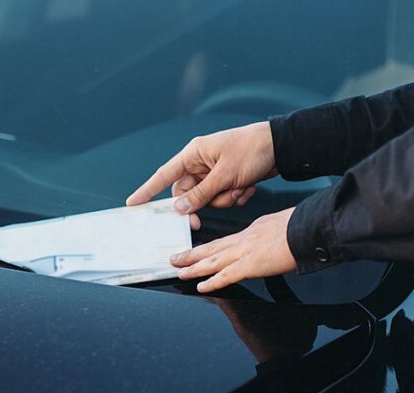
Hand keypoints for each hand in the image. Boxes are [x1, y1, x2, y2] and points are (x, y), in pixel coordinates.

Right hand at [126, 121, 276, 229]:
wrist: (280, 147)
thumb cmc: (252, 150)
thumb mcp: (225, 175)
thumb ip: (201, 194)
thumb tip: (179, 208)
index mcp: (194, 154)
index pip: (164, 175)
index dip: (147, 190)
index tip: (133, 204)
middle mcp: (200, 163)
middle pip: (187, 194)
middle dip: (200, 205)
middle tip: (199, 224)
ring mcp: (214, 172)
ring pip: (208, 199)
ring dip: (225, 199)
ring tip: (241, 186)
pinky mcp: (227, 179)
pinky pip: (223, 197)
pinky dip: (235, 196)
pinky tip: (248, 185)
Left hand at [171, 207, 296, 292]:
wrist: (308, 229)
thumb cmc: (300, 226)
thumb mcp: (278, 225)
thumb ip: (266, 234)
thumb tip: (263, 241)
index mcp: (250, 231)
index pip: (223, 241)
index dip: (207, 247)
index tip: (196, 250)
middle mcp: (243, 240)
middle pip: (211, 248)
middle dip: (191, 254)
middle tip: (175, 258)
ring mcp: (245, 252)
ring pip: (212, 261)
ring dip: (194, 267)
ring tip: (179, 271)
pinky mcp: (251, 265)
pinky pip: (226, 276)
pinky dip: (212, 282)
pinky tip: (201, 287)